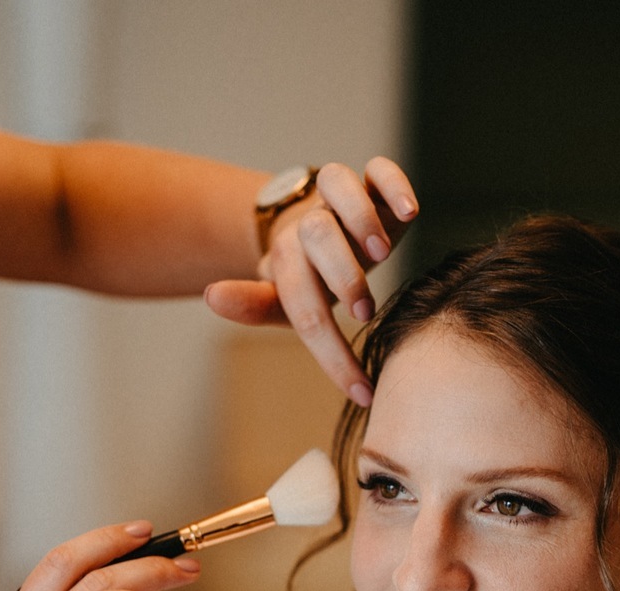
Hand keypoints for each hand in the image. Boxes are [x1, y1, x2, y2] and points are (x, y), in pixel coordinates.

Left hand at [204, 157, 417, 404]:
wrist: (313, 225)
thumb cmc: (306, 276)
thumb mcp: (284, 301)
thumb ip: (255, 306)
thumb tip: (211, 295)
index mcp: (289, 261)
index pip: (305, 308)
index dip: (332, 355)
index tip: (361, 392)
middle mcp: (313, 226)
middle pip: (318, 235)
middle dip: (342, 274)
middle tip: (363, 311)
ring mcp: (342, 201)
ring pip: (339, 185)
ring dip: (361, 220)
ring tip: (382, 254)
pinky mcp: (371, 185)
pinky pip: (379, 169)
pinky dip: (393, 184)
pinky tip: (408, 214)